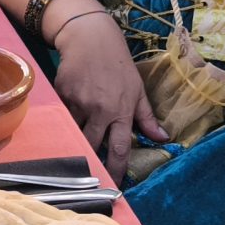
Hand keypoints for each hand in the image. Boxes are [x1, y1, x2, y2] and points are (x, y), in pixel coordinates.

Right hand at [48, 11, 164, 175]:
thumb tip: (162, 138)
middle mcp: (99, 109)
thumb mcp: (137, 89)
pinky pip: (63, 115)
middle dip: (91, 160)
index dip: (116, 170)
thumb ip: (147, 117)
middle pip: (92, 146)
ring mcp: (78, 102)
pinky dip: (67, 117)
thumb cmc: (118, 65)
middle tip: (90, 172)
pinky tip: (70, 108)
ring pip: (74, 131)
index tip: (113, 186)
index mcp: (120, 111)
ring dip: (76, 137)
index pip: (119, 149)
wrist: (90, 38)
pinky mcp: (62, 95)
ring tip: (76, 141)